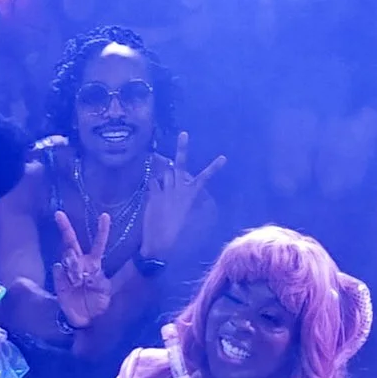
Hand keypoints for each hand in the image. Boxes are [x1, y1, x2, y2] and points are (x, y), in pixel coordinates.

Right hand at [52, 209, 112, 329]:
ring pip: (67, 256)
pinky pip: (58, 270)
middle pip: (71, 242)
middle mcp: (80, 264)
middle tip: (59, 214)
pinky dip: (63, 274)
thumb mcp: (105, 290)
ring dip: (73, 265)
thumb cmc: (100, 304)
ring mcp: (68, 272)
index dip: (102, 230)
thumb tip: (87, 269)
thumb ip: (98, 278)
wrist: (87, 321)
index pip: (98, 243)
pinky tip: (69, 283)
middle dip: (65, 227)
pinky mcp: (59, 281)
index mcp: (94, 264)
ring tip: (78, 282)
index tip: (105, 216)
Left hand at [140, 134, 225, 254]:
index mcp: (190, 195)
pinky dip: (153, 184)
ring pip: (165, 172)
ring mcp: (164, 190)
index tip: (223, 157)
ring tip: (166, 186)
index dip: (214, 167)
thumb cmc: (177, 233)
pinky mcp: (153, 195)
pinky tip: (153, 191)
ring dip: (166, 175)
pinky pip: (152, 182)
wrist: (160, 243)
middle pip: (180, 164)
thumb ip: (188, 201)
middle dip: (183, 148)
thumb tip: (191, 190)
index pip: (204, 177)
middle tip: (184, 134)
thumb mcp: (187, 216)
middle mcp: (178, 189)